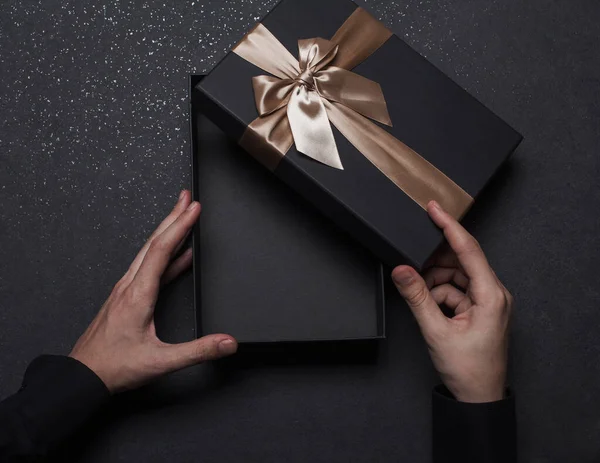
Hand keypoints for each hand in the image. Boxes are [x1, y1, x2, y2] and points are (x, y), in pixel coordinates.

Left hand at [69, 190, 236, 392]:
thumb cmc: (114, 367)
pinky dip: (164, 255)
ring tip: (182, 217)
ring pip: (148, 251)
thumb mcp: (161, 362)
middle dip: (172, 217)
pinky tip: (178, 256)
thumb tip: (227, 342)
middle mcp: (129, 286)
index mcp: (138, 294)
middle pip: (153, 242)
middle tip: (186, 197)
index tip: (193, 208)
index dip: (180, 226)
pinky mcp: (125, 296)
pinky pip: (147, 266)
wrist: (82, 376)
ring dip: (166, 231)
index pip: (162, 250)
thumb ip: (198, 350)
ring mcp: (125, 290)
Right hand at [392, 201, 512, 402]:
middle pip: (461, 261)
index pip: (469, 250)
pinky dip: (440, 295)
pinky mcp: (481, 309)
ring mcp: (488, 301)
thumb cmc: (468, 369)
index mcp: (491, 295)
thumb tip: (401, 270)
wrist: (479, 396)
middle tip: (413, 268)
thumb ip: (416, 297)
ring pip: (456, 276)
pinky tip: (431, 309)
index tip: (434, 208)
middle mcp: (494, 293)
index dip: (449, 226)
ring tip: (423, 301)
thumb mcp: (436, 331)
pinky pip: (456, 290)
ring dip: (435, 283)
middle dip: (435, 264)